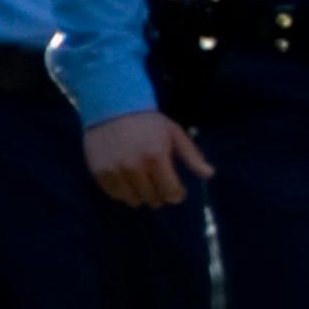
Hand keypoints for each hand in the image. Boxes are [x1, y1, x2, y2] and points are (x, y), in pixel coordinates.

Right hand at [82, 109, 211, 208]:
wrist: (113, 108)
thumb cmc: (149, 122)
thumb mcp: (175, 134)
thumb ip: (192, 156)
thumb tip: (210, 175)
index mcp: (156, 157)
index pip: (170, 192)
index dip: (177, 194)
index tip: (177, 191)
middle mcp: (134, 167)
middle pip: (153, 198)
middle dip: (160, 195)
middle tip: (160, 185)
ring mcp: (114, 171)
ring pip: (133, 200)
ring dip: (142, 196)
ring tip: (144, 184)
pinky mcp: (99, 174)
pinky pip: (115, 195)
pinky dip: (124, 193)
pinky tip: (129, 182)